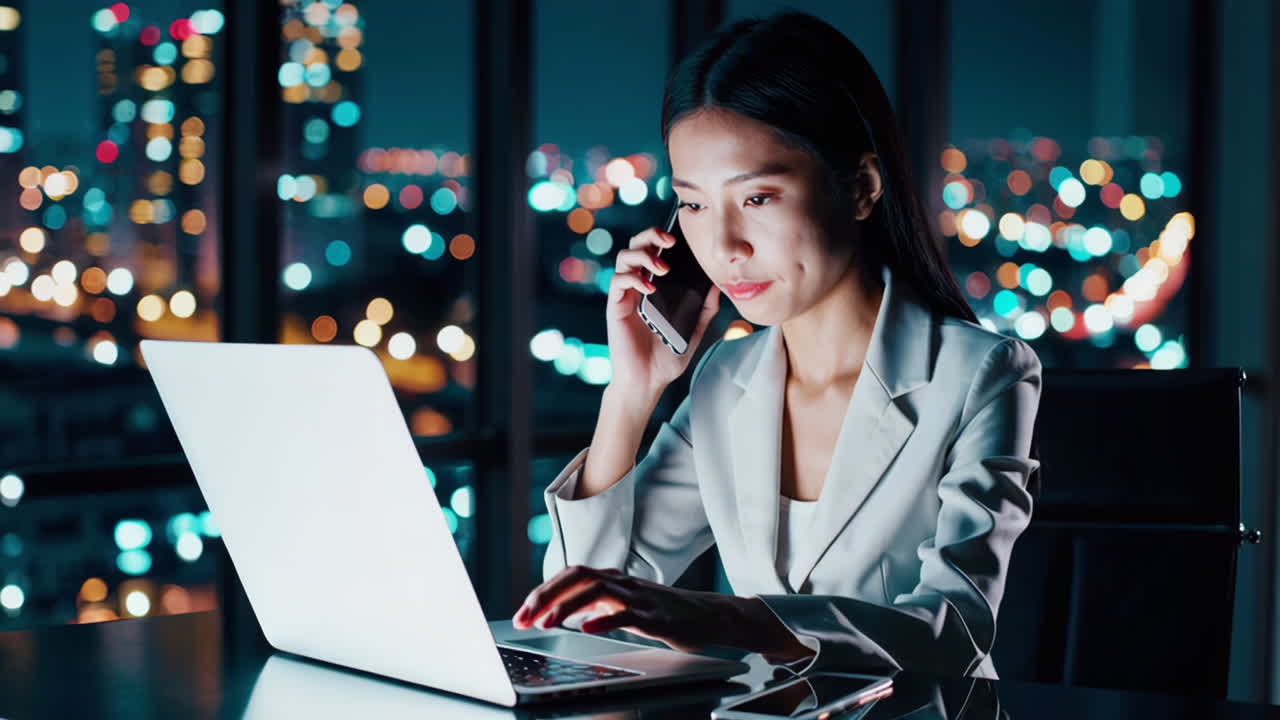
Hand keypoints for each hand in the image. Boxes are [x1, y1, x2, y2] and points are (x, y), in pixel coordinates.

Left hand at [511, 565, 731, 652]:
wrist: (708, 616)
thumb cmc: (664, 612)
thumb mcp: (623, 605)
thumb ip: (596, 603)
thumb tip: (566, 609)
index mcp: (612, 579)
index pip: (570, 576)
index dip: (543, 592)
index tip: (522, 614)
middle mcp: (621, 583)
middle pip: (577, 577)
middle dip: (545, 596)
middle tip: (523, 618)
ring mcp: (638, 597)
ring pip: (597, 590)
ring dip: (566, 605)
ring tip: (547, 623)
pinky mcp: (655, 615)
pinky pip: (626, 614)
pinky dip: (603, 619)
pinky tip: (585, 628)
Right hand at [606, 226, 720, 396]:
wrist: (648, 381)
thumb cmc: (667, 357)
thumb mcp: (693, 329)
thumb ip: (705, 308)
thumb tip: (718, 285)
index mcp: (655, 286)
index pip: (653, 250)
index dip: (661, 237)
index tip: (679, 238)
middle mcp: (637, 286)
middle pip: (635, 245)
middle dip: (650, 235)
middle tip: (669, 240)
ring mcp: (625, 295)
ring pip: (624, 257)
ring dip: (644, 255)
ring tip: (662, 268)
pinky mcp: (616, 307)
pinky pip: (618, 281)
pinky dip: (634, 278)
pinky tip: (650, 289)